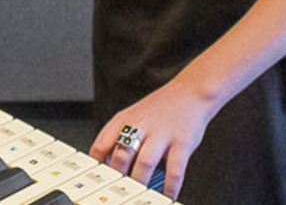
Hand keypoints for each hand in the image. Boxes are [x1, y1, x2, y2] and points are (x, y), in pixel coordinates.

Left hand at [89, 77, 217, 201]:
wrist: (189, 91)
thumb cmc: (159, 109)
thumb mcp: (132, 116)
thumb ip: (118, 136)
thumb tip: (104, 164)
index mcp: (124, 120)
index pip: (101, 145)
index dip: (96, 166)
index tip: (97, 181)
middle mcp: (141, 125)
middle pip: (121, 155)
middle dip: (117, 177)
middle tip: (118, 192)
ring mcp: (162, 133)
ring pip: (145, 162)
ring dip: (140, 182)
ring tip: (139, 197)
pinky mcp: (182, 141)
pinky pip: (175, 169)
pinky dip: (170, 186)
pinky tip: (168, 195)